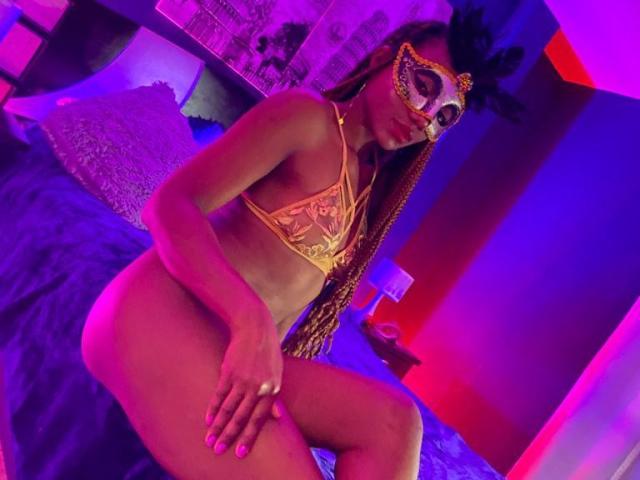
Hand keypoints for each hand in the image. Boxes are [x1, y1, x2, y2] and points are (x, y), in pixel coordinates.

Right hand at [203, 314, 282, 458]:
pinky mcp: (229, 372)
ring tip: (210, 440)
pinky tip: (208, 419)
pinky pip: (219, 395)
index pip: (259, 419)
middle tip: (219, 449)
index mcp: (272, 389)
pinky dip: (212, 409)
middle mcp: (258, 387)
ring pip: (228, 409)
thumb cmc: (267, 352)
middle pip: (241, 417)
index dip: (249, 436)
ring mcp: (243, 380)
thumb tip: (277, 418)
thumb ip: (274, 396)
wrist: (255, 328)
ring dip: (218, 426)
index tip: (241, 451)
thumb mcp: (277, 373)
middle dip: (230, 436)